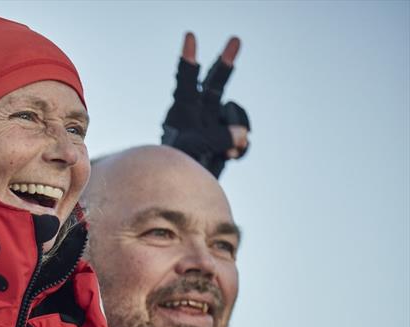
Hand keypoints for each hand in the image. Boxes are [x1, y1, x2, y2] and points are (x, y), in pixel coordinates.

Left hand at [162, 32, 249, 177]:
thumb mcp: (196, 146)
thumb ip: (219, 134)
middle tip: (235, 39)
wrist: (184, 194)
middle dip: (226, 63)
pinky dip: (240, 147)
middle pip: (215, 84)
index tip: (190, 36)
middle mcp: (198, 115)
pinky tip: (229, 155)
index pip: (186, 80)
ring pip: (236, 115)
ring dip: (236, 131)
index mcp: (183, 111)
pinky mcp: (225, 142)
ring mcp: (213, 128)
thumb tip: (242, 135)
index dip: (188, 59)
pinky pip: (243, 136)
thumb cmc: (180, 167)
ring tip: (226, 149)